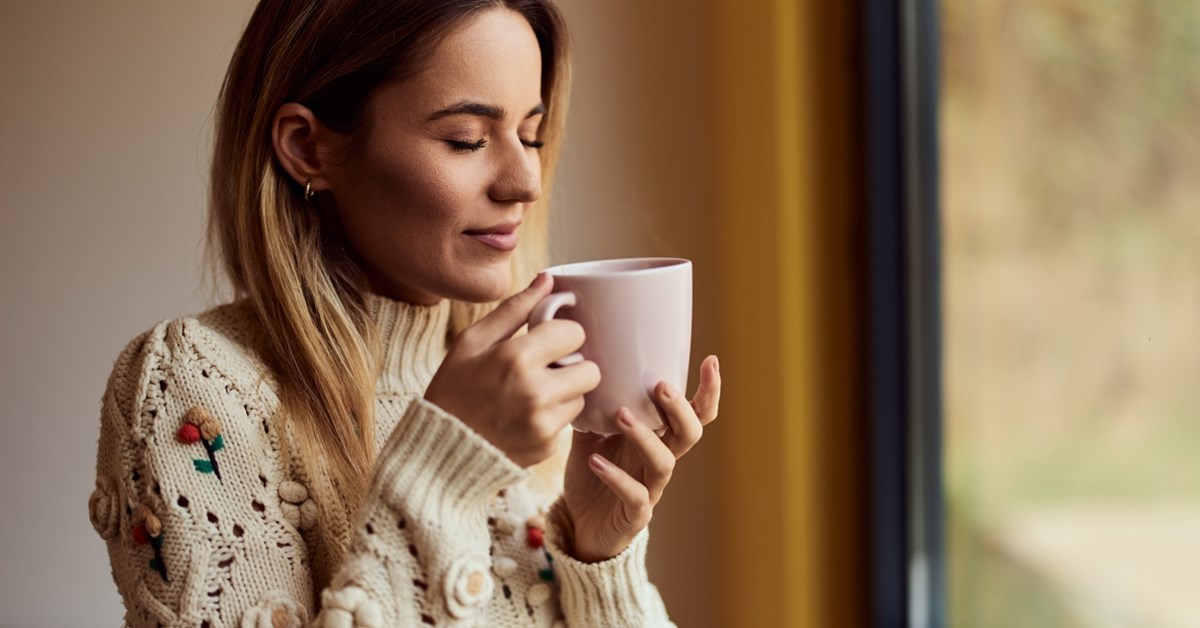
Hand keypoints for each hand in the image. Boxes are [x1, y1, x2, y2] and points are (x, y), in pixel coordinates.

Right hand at [424, 273, 601, 466]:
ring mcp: (544, 424)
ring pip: (581, 398)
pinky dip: (552, 419)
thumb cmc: (453, 389)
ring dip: (564, 394)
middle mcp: (536, 392)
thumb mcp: (472, 342)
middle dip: (572, 366)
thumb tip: (548, 280)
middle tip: (546, 369)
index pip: (575, 333)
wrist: (438, 449)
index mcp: (517, 358)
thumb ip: (514, 309)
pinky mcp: (547, 448)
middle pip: (591, 369)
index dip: (562, 334)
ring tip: (531, 395)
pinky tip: (524, 418)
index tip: (546, 341)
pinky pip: (567, 425)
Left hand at [563, 354, 720, 561]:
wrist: (580, 525)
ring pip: (664, 463)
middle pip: (690, 434)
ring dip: (645, 437)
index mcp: (658, 438)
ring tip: (620, 415)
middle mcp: (660, 461)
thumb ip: (594, 407)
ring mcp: (651, 489)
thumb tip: (584, 370)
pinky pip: (635, 496)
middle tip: (660, 386)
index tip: (711, 361)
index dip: (708, 391)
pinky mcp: (635, 515)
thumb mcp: (590, 435)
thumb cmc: (592, 476)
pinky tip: (594, 461)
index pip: (694, 414)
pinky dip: (616, 477)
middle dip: (680, 409)